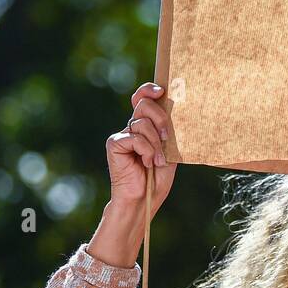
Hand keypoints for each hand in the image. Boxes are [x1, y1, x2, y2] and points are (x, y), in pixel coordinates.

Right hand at [89, 83, 177, 267]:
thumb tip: (173, 107)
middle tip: (167, 137)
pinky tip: (147, 163)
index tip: (160, 90)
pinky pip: (135, 138)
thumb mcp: (170, 149)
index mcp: (146, 126)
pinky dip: (147, 151)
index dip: (148, 90)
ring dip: (155, 144)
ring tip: (157, 161)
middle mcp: (132, 127)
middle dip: (161, 119)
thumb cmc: (158, 176)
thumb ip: (168, 129)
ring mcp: (122, 135)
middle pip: (144, 105)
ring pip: (142, 123)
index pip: (142, 98)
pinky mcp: (114, 143)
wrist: (145, 197)